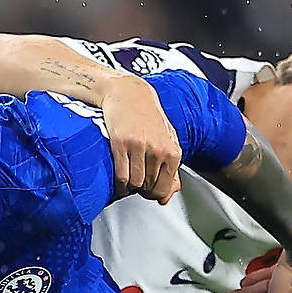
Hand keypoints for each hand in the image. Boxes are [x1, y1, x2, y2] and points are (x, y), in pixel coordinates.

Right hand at [99, 74, 180, 203]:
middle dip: (141, 189)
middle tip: (136, 179)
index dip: (153, 193)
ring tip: (127, 176)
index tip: (147, 188)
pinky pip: (121, 175)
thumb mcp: (167, 141)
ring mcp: (139, 146)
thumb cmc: (147, 117)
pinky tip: (119, 176)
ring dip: (128, 186)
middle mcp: (158, 149)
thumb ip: (170, 171)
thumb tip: (165, 199)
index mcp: (172, 151)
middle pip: (148, 187)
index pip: (164, 188)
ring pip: (134, 184)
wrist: (128, 93)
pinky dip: (119, 182)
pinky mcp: (121, 143)